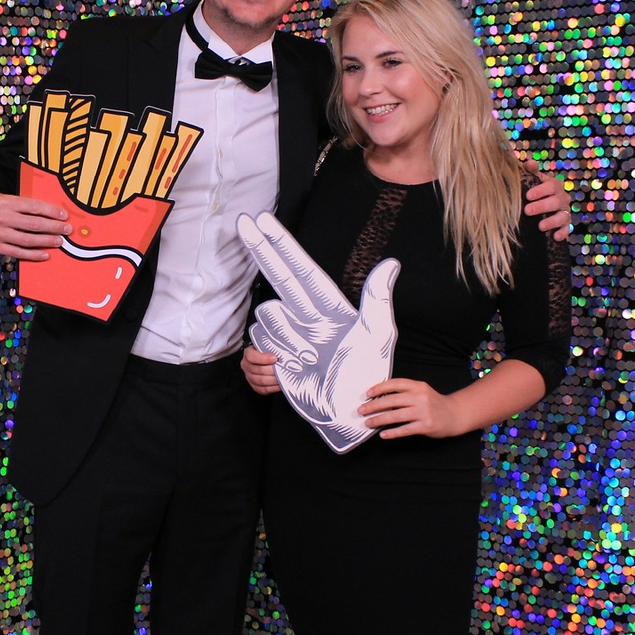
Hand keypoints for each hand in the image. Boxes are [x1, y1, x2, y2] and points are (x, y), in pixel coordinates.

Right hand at [0, 193, 70, 261]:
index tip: (63, 216)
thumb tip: (50, 214)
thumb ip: (24, 206)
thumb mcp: (6, 199)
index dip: (51, 212)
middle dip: (54, 227)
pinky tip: (45, 254)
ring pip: (28, 240)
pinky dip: (33, 255)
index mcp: (5, 202)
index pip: (34, 207)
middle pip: (33, 224)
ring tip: (59, 241)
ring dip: (46, 241)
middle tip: (67, 230)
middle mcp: (1, 218)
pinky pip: (18, 252)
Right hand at [237, 212, 398, 453]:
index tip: (264, 220)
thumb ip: (378, 299)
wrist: (348, 414)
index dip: (281, 243)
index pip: (300, 268)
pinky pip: (254, 350)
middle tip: (243, 223)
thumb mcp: (379, 337)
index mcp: (328, 308)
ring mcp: (285, 338)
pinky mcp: (270, 360)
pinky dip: (267, 367)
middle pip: (276, 277)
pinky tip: (285, 376)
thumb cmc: (366, 377)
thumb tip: (391, 264)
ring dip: (285, 346)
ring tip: (308, 364)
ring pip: (265, 321)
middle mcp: (303, 317)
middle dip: (260, 249)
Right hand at [240, 345, 280, 395]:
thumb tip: (283, 348)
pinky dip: (273, 388)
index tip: (275, 358)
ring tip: (284, 376)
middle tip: (284, 368)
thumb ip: (272, 345)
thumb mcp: (268, 344)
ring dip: (274, 379)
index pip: (251, 357)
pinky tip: (281, 385)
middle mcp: (246, 366)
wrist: (265, 358)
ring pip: (261, 381)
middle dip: (273, 370)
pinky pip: (263, 389)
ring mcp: (249, 377)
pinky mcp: (255, 386)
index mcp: (248, 353)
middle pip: (259, 370)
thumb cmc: (268, 350)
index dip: (263, 358)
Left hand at [359, 378, 464, 439]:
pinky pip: (405, 429)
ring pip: (396, 415)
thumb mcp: (421, 391)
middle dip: (374, 406)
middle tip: (362, 410)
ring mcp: (423, 412)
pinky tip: (383, 434)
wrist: (454, 415)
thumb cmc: (433, 403)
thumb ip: (405, 392)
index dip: (379, 388)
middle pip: (392, 400)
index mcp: (418, 386)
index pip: (395, 383)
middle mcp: (420, 397)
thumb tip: (379, 397)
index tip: (367, 394)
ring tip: (368, 423)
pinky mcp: (425, 426)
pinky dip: (392, 432)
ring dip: (379, 419)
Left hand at [521, 157, 571, 241]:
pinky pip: (567, 229)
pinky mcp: (566, 225)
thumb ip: (531, 171)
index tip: (528, 196)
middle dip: (542, 206)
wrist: (542, 206)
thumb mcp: (533, 179)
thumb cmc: (535, 190)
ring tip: (540, 226)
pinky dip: (562, 233)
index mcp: (555, 185)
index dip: (540, 190)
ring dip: (552, 221)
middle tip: (527, 211)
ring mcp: (565, 212)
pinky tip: (555, 237)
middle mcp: (562, 198)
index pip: (551, 186)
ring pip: (563, 216)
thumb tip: (529, 163)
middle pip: (556, 202)